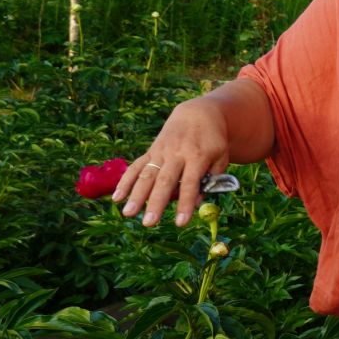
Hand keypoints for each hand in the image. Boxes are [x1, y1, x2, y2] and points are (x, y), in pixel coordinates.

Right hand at [112, 97, 230, 225]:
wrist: (198, 115)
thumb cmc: (213, 141)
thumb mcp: (221, 157)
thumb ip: (212, 179)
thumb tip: (197, 203)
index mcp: (197, 156)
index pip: (190, 184)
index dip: (185, 204)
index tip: (181, 223)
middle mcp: (176, 154)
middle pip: (164, 182)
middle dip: (155, 203)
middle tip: (148, 223)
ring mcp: (161, 152)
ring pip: (146, 175)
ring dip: (136, 195)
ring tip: (128, 213)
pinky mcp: (150, 151)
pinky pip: (136, 167)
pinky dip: (125, 181)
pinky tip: (117, 197)